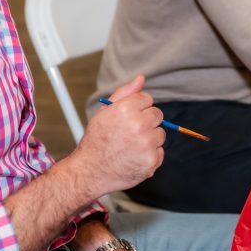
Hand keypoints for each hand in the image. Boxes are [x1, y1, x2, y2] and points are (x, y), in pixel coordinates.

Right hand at [75, 76, 164, 196]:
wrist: (90, 172)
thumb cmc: (97, 141)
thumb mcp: (104, 112)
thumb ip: (125, 93)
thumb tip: (141, 78)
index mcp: (126, 109)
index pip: (147, 99)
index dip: (138, 108)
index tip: (128, 118)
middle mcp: (139, 125)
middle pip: (157, 115)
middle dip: (146, 122)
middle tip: (129, 133)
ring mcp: (147, 144)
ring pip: (160, 134)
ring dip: (150, 139)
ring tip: (131, 146)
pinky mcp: (152, 161)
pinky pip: (160, 152)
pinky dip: (150, 155)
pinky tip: (134, 158)